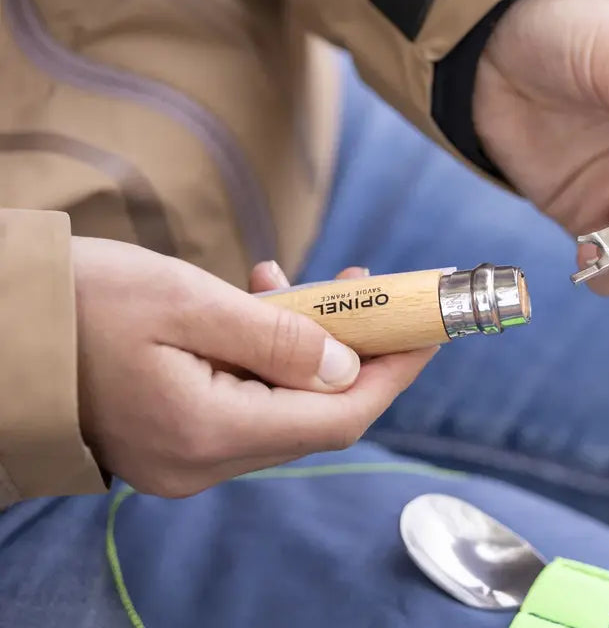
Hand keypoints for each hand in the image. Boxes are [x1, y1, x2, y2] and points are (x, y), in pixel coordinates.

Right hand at [74, 239, 434, 496]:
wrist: (4, 325)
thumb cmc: (83, 303)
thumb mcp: (187, 301)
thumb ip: (275, 337)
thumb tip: (345, 364)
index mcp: (206, 433)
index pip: (335, 417)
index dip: (393, 373)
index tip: (429, 329)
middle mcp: (201, 461)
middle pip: (315, 413)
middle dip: (359, 351)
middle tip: (377, 291)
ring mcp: (187, 455)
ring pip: (285, 403)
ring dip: (314, 345)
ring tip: (321, 284)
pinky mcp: (176, 435)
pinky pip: (248, 398)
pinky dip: (272, 352)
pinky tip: (265, 297)